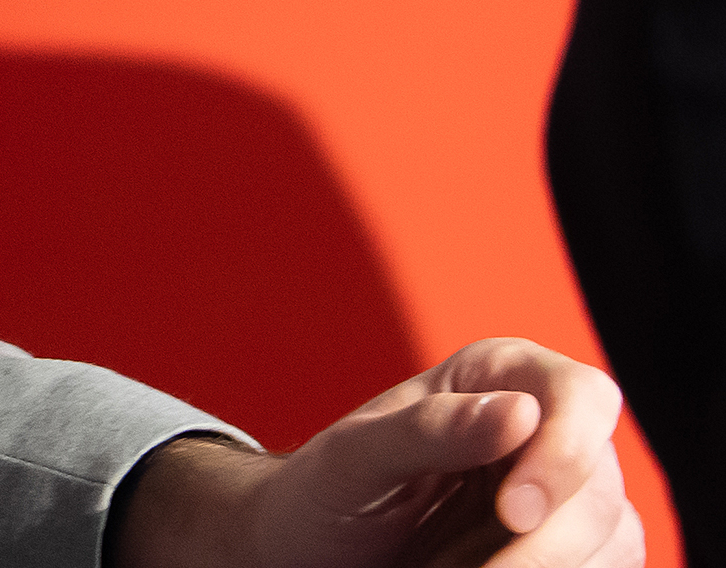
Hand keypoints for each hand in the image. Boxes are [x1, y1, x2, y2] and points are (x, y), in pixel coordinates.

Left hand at [116, 341, 637, 567]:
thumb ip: (427, 431)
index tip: (514, 513)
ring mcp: (568, 497)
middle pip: (599, 488)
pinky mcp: (575, 553)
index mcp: (501, 375)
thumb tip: (518, 413)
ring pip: (613, 541)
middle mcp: (547, 429)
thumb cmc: (323, 493)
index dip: (565, 454)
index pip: (581, 397)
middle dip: (543, 546)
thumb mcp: (352, 459)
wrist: (312, 554)